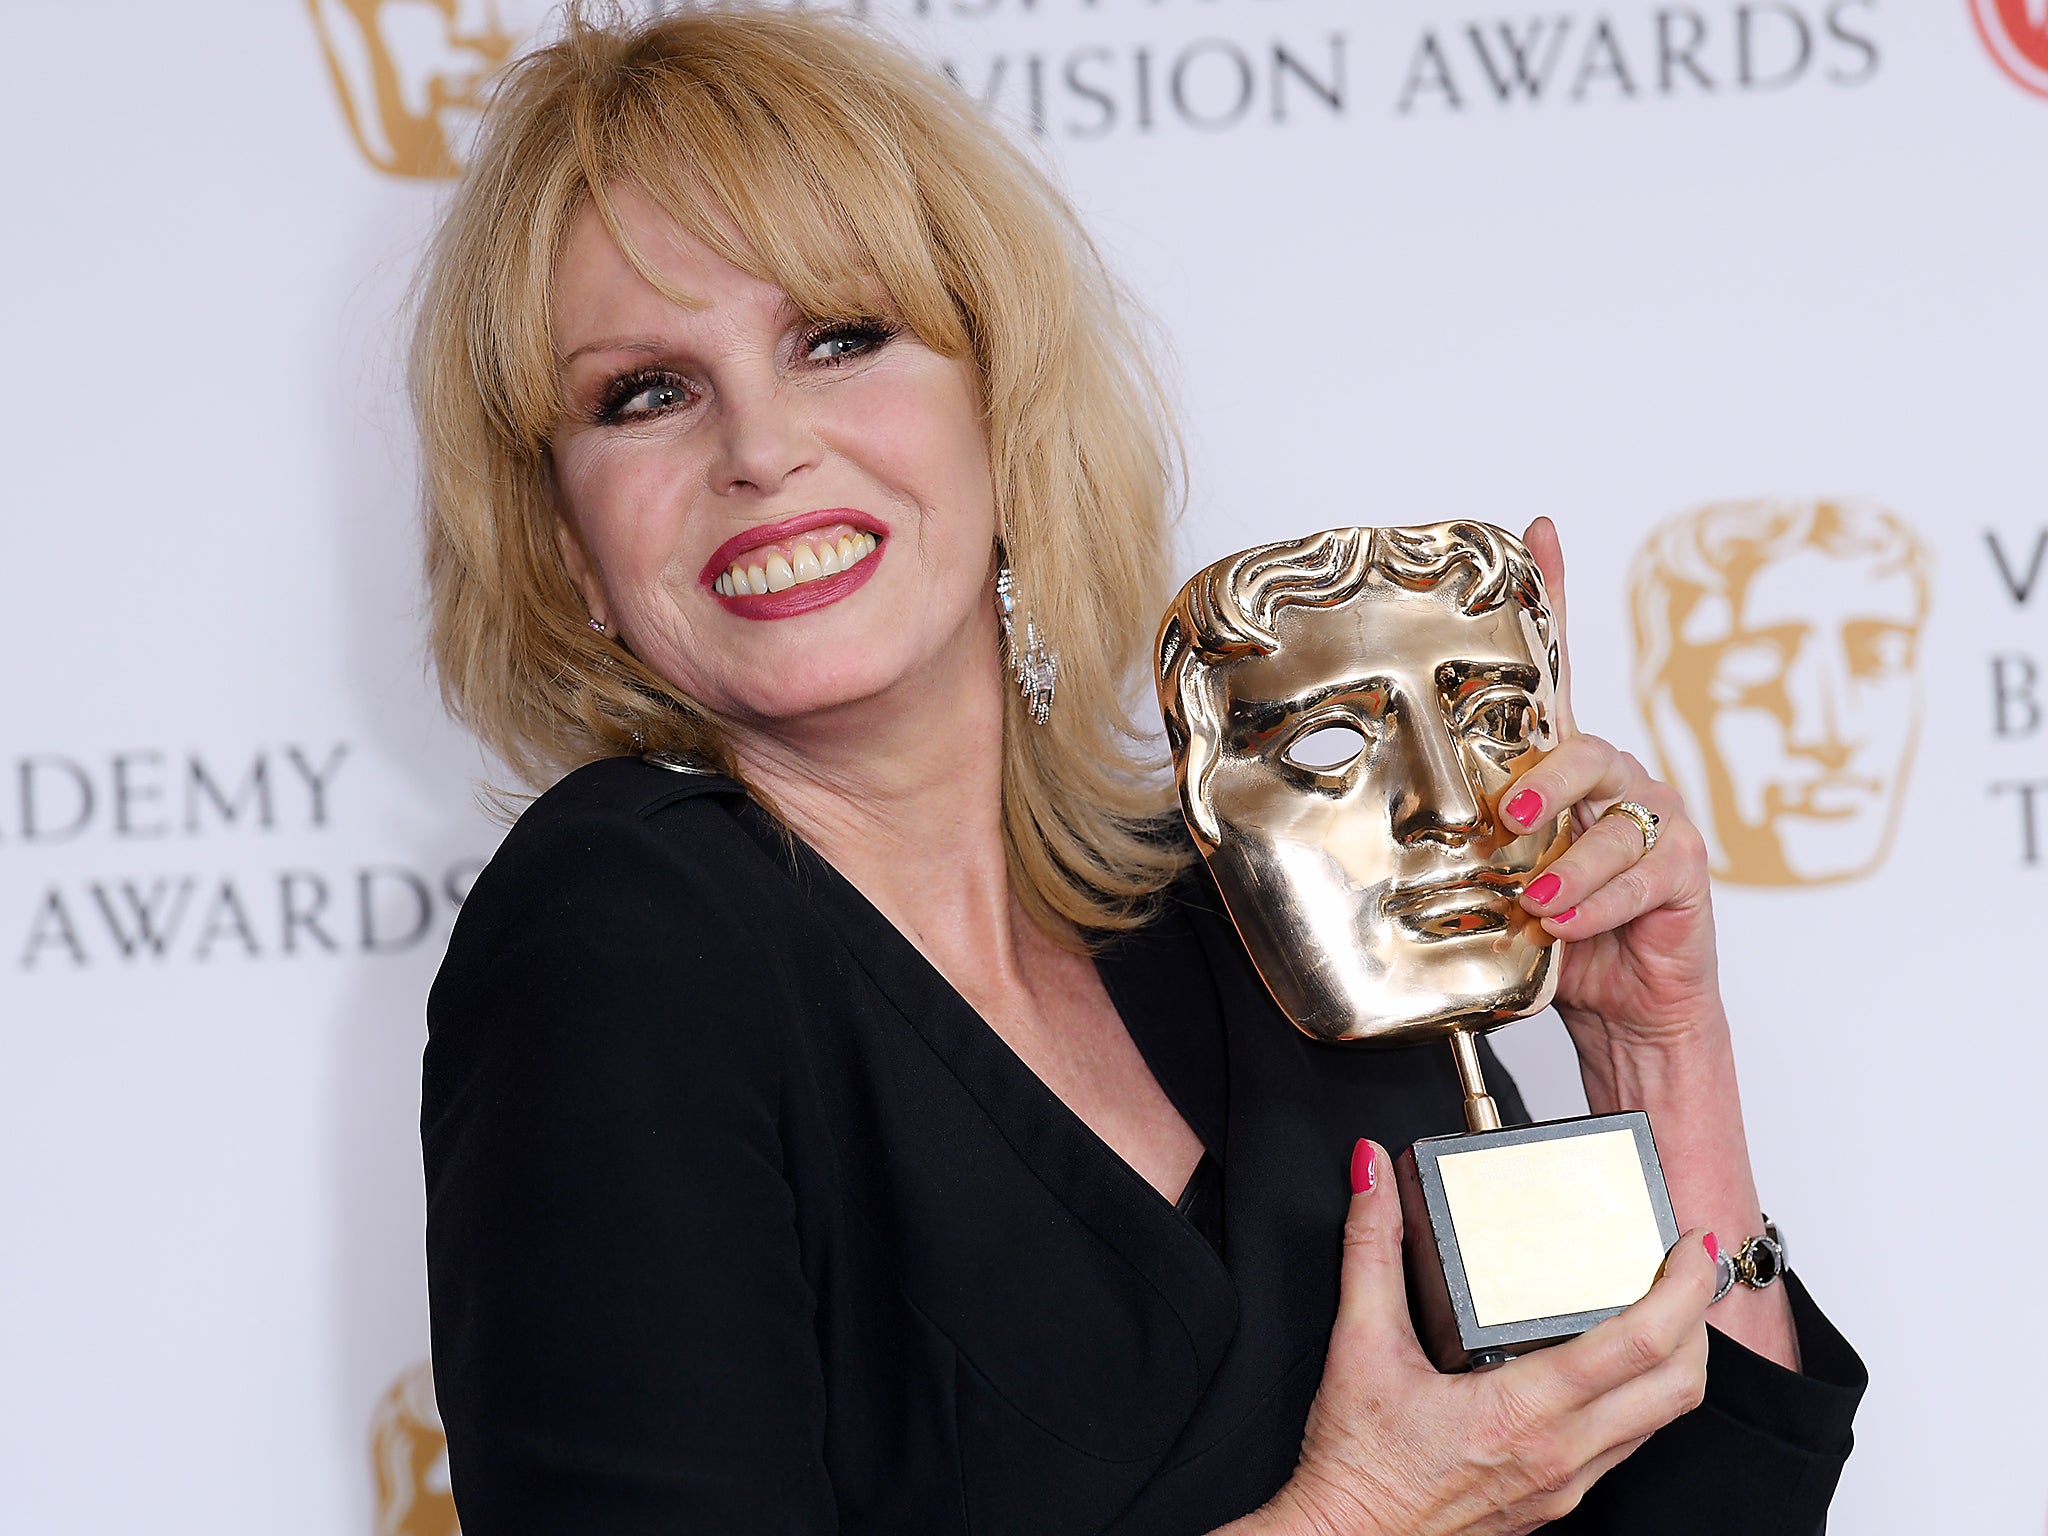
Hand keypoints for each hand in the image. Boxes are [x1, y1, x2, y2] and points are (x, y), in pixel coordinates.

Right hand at [1253, 1142, 1713, 1535]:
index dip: (1681, 1289)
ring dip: (1678, 1360)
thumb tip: (1372, 1175)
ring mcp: (1565, 1484)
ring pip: (1660, 1421)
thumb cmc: (1357, 1465)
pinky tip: (1610, 1366)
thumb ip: (1370, 1248)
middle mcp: (1559, 1454)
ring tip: (1663, 1305)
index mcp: (1522, 1412)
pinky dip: (1641, 1396)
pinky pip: (1626, 1445)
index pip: (1638, 1346)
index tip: (1690, 1246)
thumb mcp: (1358, 1344)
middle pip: (1678, 1387)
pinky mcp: (1556, 1500)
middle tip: (1689, 1267)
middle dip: (1699, 1318)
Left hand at [1498, 517, 1724, 1061]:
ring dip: (1567, 864)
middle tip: (1511, 817)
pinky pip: (1644, 870)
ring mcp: (1655, 817)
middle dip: (1546, 779)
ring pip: (1612, 817)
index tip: (1538, 533)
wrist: (1621, 1004)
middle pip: (1584, 746)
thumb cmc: (1555, 933)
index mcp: (1564, 770)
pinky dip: (1600, 901)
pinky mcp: (1686, 866)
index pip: (1558, 672)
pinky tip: (1569, 923)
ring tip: (1533, 900)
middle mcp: (1613, 779)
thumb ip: (1477, 843)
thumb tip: (1409, 827)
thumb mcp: (1501, 877)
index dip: (1553, 598)